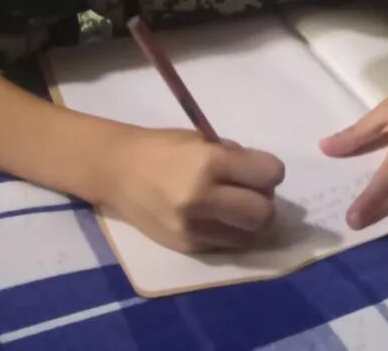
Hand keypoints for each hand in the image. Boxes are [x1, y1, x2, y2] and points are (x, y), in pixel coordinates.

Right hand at [98, 126, 284, 252]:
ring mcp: (193, 227)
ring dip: (249, 222)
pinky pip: (227, 244)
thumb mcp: (203, 140)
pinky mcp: (186, 246)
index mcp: (209, 162)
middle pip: (264, 213)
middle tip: (250, 192)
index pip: (269, 174)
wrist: (117, 171)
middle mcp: (202, 198)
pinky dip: (229, 232)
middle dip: (264, 202)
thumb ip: (236, 158)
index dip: (271, 172)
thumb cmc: (164, 148)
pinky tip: (215, 217)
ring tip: (234, 207)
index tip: (261, 170)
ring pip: (249, 236)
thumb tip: (265, 178)